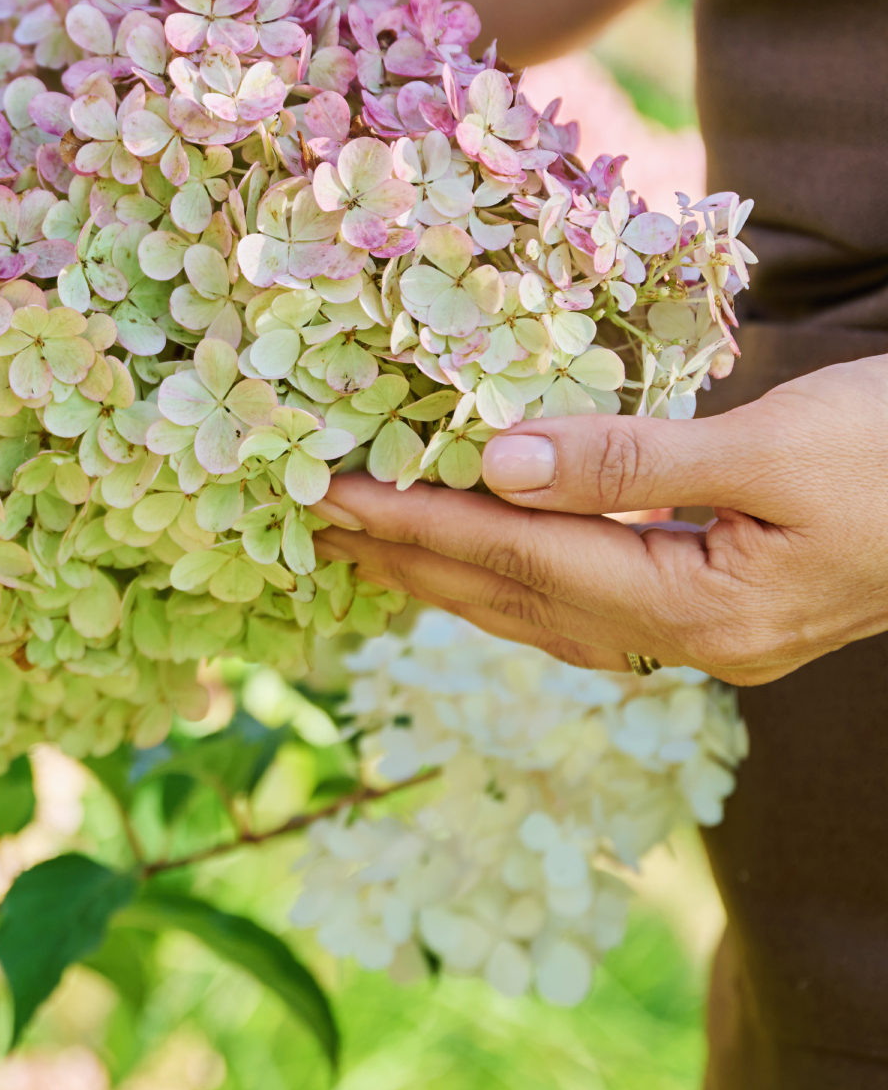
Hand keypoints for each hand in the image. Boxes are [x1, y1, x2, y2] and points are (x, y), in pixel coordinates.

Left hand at [310, 355, 887, 684]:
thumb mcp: (776, 446)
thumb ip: (631, 461)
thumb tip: (498, 461)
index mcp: (700, 611)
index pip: (520, 562)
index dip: (419, 525)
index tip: (333, 496)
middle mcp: (693, 643)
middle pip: (515, 600)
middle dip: (411, 559)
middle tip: (314, 522)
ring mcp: (712, 638)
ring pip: (544, 612)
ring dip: (452, 575)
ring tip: (370, 544)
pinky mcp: (726, 609)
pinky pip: (587, 603)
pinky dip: (518, 578)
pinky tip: (485, 559)